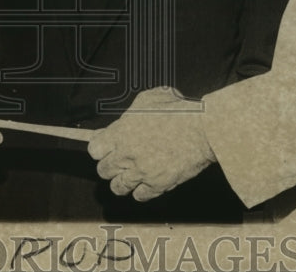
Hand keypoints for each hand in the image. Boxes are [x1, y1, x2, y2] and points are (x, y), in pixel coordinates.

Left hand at [87, 86, 214, 200]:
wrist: (201, 130)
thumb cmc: (178, 111)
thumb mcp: (149, 99)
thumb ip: (132, 110)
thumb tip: (128, 117)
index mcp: (121, 133)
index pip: (94, 149)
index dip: (99, 148)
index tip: (104, 147)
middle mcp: (126, 155)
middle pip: (104, 170)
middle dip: (109, 165)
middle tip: (118, 161)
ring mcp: (141, 172)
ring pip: (118, 187)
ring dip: (122, 181)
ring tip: (128, 176)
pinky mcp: (157, 185)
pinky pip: (140, 196)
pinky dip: (141, 191)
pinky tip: (146, 183)